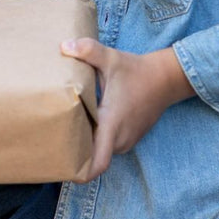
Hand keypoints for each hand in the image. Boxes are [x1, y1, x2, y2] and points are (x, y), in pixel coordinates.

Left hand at [61, 39, 195, 179]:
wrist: (165, 79)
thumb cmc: (135, 70)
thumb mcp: (110, 58)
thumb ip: (88, 51)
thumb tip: (63, 46)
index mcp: (112, 125)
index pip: (98, 163)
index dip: (80, 172)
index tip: (62, 166)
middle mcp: (119, 139)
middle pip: (93, 158)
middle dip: (75, 154)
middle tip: (53, 140)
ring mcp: (126, 140)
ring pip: (101, 151)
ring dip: (87, 144)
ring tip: (67, 129)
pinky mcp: (130, 137)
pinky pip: (109, 145)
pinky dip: (97, 138)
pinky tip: (87, 122)